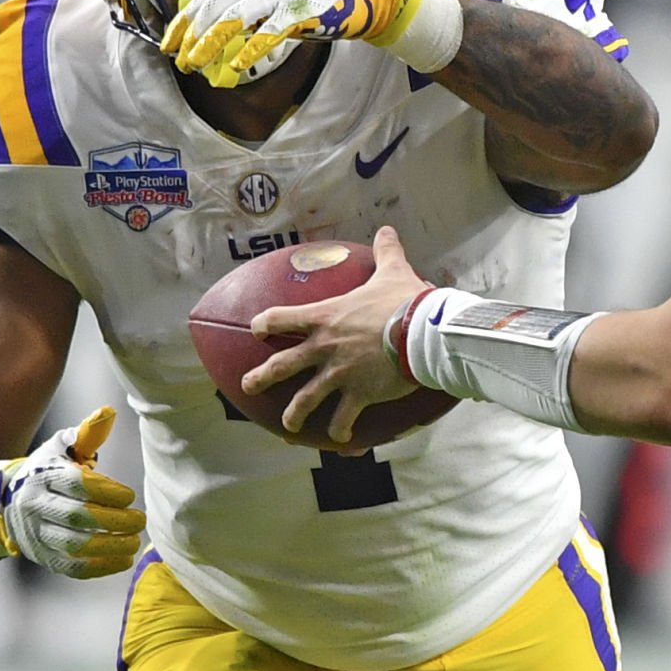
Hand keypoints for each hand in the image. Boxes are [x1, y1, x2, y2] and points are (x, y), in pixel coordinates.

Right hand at [0, 407, 145, 578]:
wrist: (7, 503)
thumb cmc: (47, 471)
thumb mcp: (61, 448)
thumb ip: (86, 434)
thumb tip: (108, 412)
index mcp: (42, 476)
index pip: (76, 485)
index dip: (107, 491)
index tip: (130, 496)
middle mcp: (34, 507)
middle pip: (76, 517)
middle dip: (114, 520)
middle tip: (140, 520)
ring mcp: (35, 534)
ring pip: (73, 545)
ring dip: (110, 546)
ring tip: (135, 541)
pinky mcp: (42, 557)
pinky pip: (70, 567)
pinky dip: (100, 567)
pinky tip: (123, 560)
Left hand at [160, 0, 418, 77]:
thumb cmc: (307, 1)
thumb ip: (241, 7)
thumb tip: (207, 30)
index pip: (203, 0)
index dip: (181, 25)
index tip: (167, 46)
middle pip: (212, 10)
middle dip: (191, 39)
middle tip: (182, 63)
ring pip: (233, 19)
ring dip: (211, 45)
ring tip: (198, 65)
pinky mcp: (298, 11)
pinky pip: (267, 33)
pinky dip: (250, 50)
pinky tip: (237, 66)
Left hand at [244, 227, 429, 445]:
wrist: (422, 332)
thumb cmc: (405, 301)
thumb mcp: (393, 272)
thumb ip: (385, 252)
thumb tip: (387, 230)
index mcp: (325, 318)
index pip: (280, 319)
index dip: (265, 324)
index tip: (257, 330)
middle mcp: (323, 348)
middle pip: (281, 365)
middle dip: (261, 378)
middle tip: (247, 385)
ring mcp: (338, 375)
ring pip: (304, 400)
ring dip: (293, 415)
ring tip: (287, 426)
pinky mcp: (358, 396)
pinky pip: (342, 419)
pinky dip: (340, 431)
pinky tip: (339, 441)